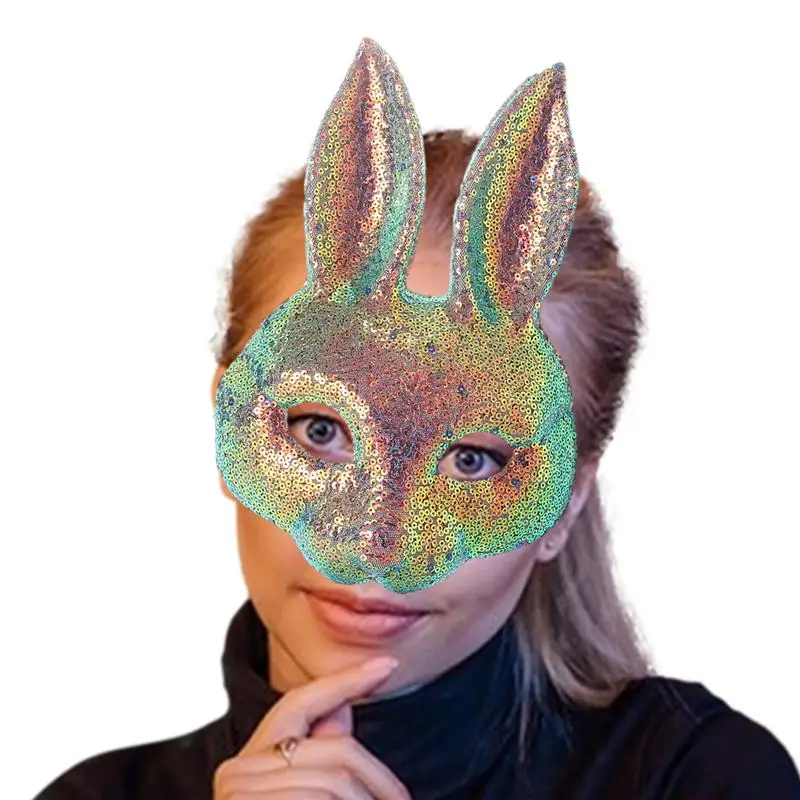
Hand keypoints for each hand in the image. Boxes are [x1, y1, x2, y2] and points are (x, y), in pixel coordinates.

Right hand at [212, 656, 411, 799]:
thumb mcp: (301, 792)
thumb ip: (319, 755)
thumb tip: (345, 707)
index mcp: (250, 759)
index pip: (301, 702)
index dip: (344, 681)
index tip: (387, 665)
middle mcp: (237, 772)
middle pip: (336, 752)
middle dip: (382, 780)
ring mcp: (240, 794)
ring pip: (338, 783)